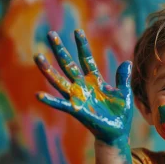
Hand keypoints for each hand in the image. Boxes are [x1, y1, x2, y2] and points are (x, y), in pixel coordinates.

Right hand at [34, 30, 132, 144]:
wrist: (117, 132)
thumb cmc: (120, 113)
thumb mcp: (124, 93)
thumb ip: (123, 78)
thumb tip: (127, 61)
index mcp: (95, 81)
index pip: (86, 59)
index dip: (82, 46)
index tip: (77, 31)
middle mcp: (84, 87)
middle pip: (69, 65)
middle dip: (60, 50)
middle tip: (51, 34)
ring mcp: (79, 98)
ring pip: (60, 81)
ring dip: (49, 70)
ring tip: (38, 57)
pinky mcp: (77, 110)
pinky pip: (62, 105)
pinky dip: (51, 101)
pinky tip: (39, 95)